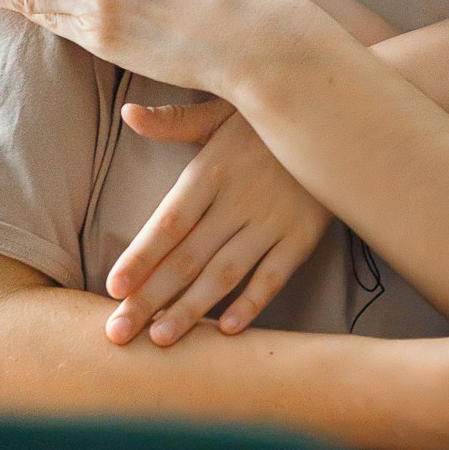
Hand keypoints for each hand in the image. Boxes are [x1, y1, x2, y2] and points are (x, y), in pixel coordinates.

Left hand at [103, 102, 330, 347]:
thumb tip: (127, 113)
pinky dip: (253, 303)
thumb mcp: (219, 110)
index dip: (142, 255)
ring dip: (192, 309)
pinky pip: (274, 276)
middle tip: (118, 331)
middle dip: (150, 297)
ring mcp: (273, 220)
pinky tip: (228, 329)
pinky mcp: (303, 236)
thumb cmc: (265, 118)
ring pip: (225, 273)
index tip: (113, 287)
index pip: (170, 221)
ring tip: (160, 339)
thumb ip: (172, 121)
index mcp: (213, 169)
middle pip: (188, 256)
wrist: (335, 116)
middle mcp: (239, 199)